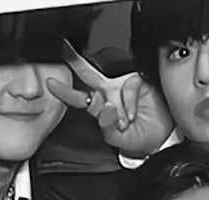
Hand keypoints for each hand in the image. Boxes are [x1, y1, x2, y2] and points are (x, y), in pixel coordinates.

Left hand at [46, 40, 173, 157]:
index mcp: (99, 107)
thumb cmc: (135, 138)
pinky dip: (129, 103)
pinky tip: (131, 115)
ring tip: (125, 122)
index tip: (51, 84)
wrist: (157, 140)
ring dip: (117, 109)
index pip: (79, 98)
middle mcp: (108, 93)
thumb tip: (106, 108)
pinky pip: (128, 87)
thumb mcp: (115, 137)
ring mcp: (122, 87)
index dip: (65, 91)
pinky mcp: (137, 82)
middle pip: (88, 75)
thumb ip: (107, 124)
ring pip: (110, 89)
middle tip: (64, 49)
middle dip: (75, 61)